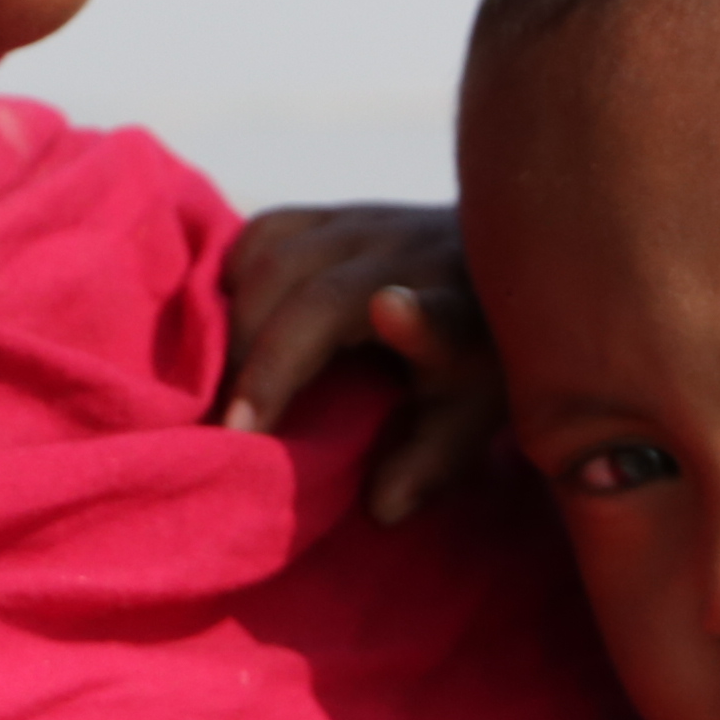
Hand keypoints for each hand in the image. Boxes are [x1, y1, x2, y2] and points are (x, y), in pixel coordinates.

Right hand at [213, 200, 506, 522]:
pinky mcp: (335, 212)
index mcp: (458, 310)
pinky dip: (232, 279)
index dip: (417, 318)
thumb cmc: (479, 360)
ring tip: (220, 382)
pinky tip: (224, 322)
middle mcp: (410, 255)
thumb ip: (430, 464)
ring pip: (275, 256)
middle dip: (260, 358)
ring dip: (234, 320)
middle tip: (230, 427)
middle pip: (314, 293)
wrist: (500, 267)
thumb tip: (379, 506)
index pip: (441, 315)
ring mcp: (366, 223)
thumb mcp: (471, 419)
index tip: (387, 313)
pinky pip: (264, 234)